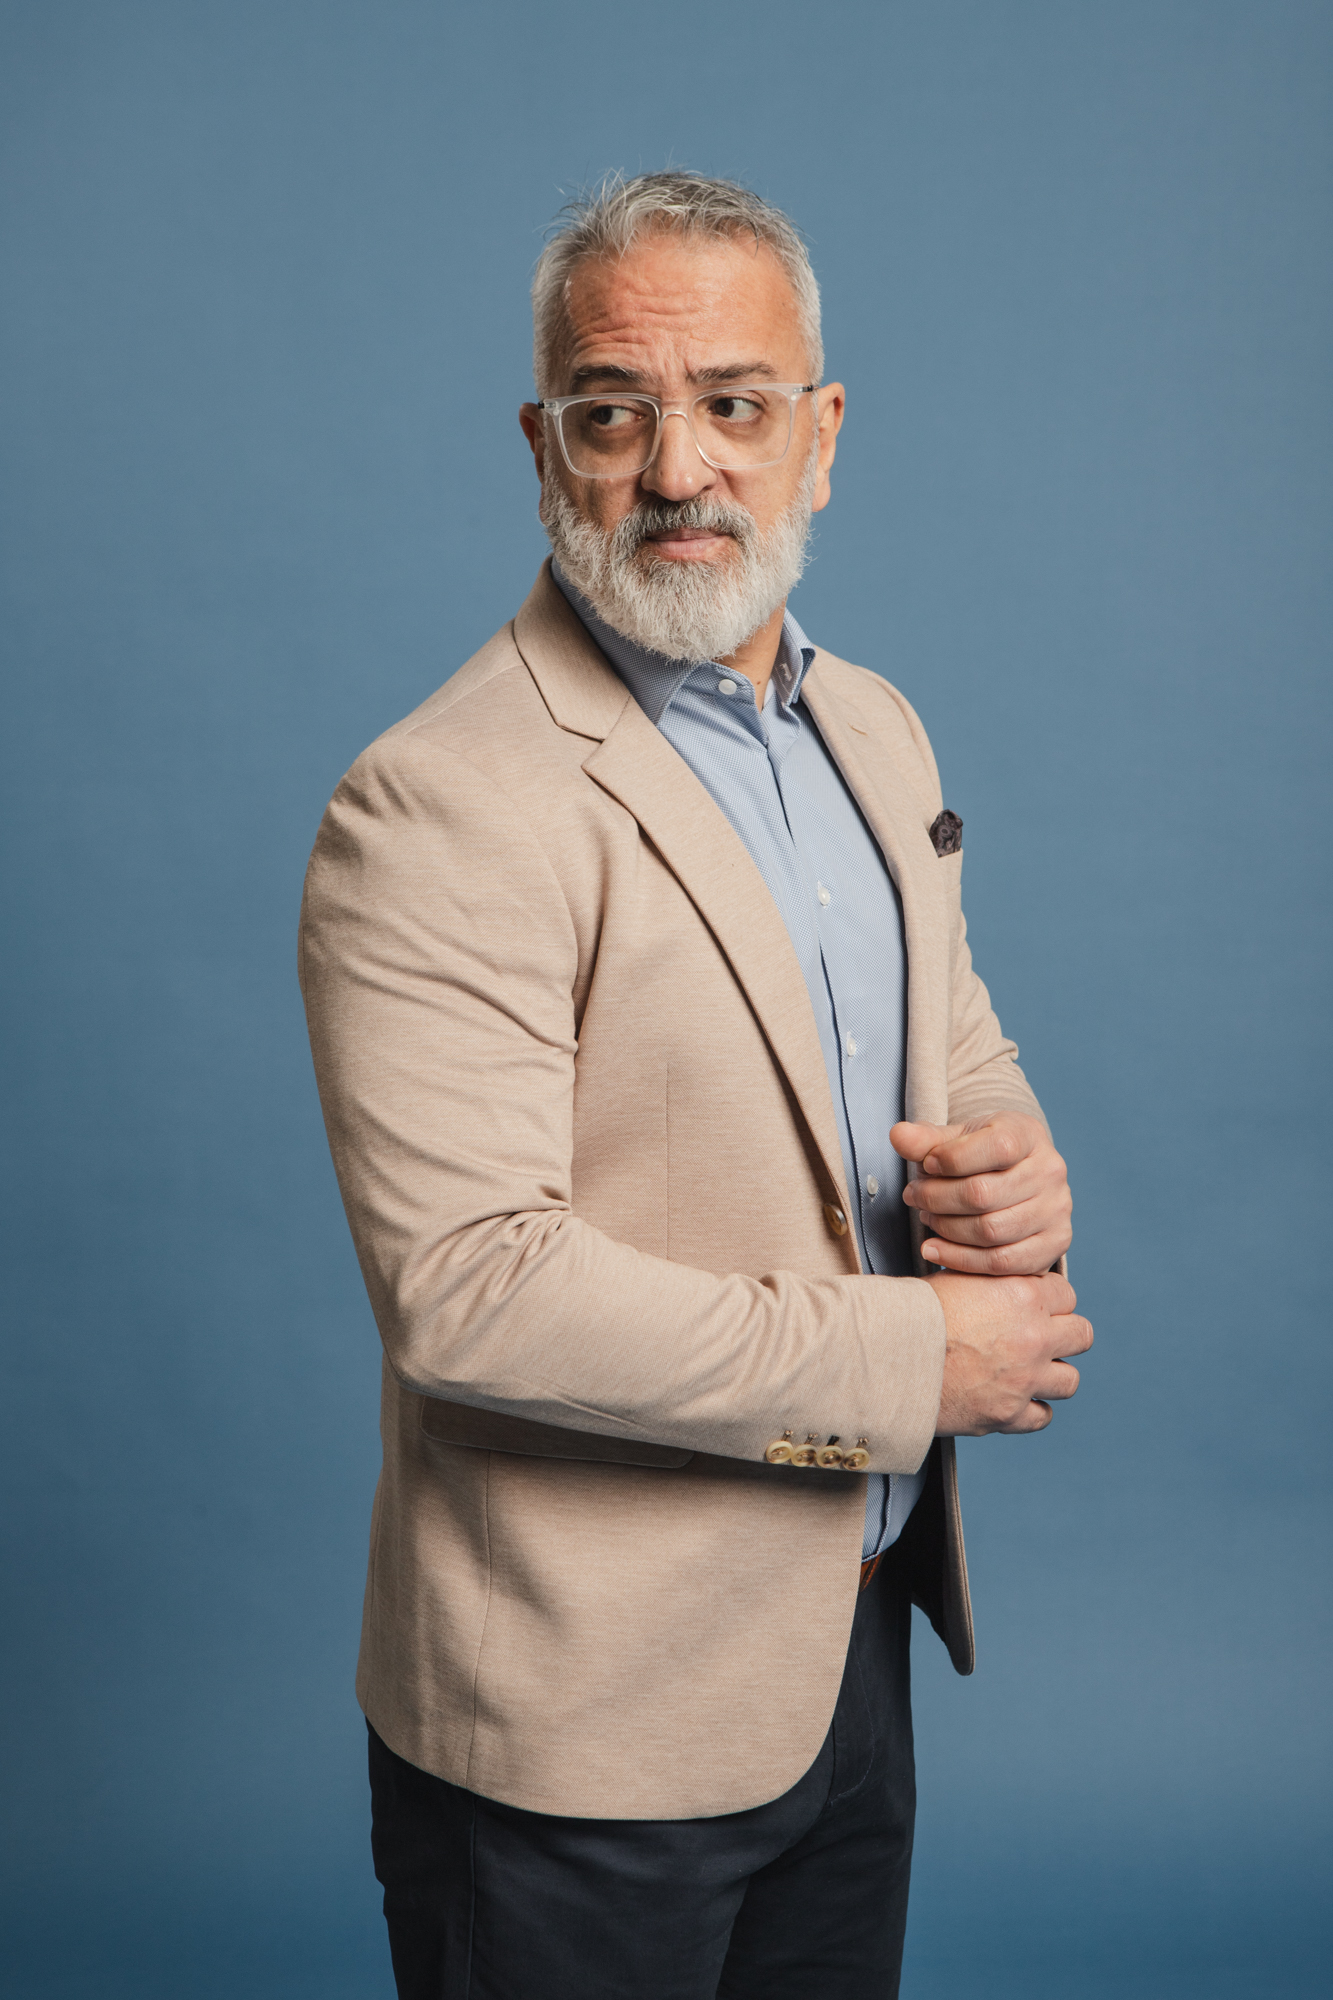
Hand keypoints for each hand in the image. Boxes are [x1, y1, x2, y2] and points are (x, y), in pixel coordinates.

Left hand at [892, 1113, 1071, 1275]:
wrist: (1016, 1177)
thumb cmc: (982, 1155)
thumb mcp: (956, 1138)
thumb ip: (927, 1139)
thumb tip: (898, 1135)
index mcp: (1029, 1135)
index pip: (996, 1147)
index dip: (952, 1159)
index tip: (926, 1165)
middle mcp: (1050, 1172)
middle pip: (984, 1194)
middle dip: (937, 1198)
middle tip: (914, 1197)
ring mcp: (1056, 1211)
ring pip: (990, 1231)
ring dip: (946, 1228)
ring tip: (926, 1218)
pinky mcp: (1052, 1245)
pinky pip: (1001, 1262)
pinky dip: (960, 1260)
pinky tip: (934, 1249)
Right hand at [926, 1270, 1091, 1434]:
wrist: (889, 1359)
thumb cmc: (914, 1315)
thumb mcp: (957, 1278)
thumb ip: (993, 1280)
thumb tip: (1005, 1279)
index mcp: (1023, 1297)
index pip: (1067, 1294)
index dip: (1051, 1299)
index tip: (1039, 1305)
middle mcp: (1033, 1338)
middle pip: (1081, 1335)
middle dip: (1063, 1334)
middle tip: (1042, 1337)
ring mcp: (1024, 1379)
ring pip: (1070, 1380)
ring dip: (1053, 1374)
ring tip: (1031, 1370)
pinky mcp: (1009, 1414)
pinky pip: (1042, 1416)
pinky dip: (1032, 1409)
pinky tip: (1015, 1398)